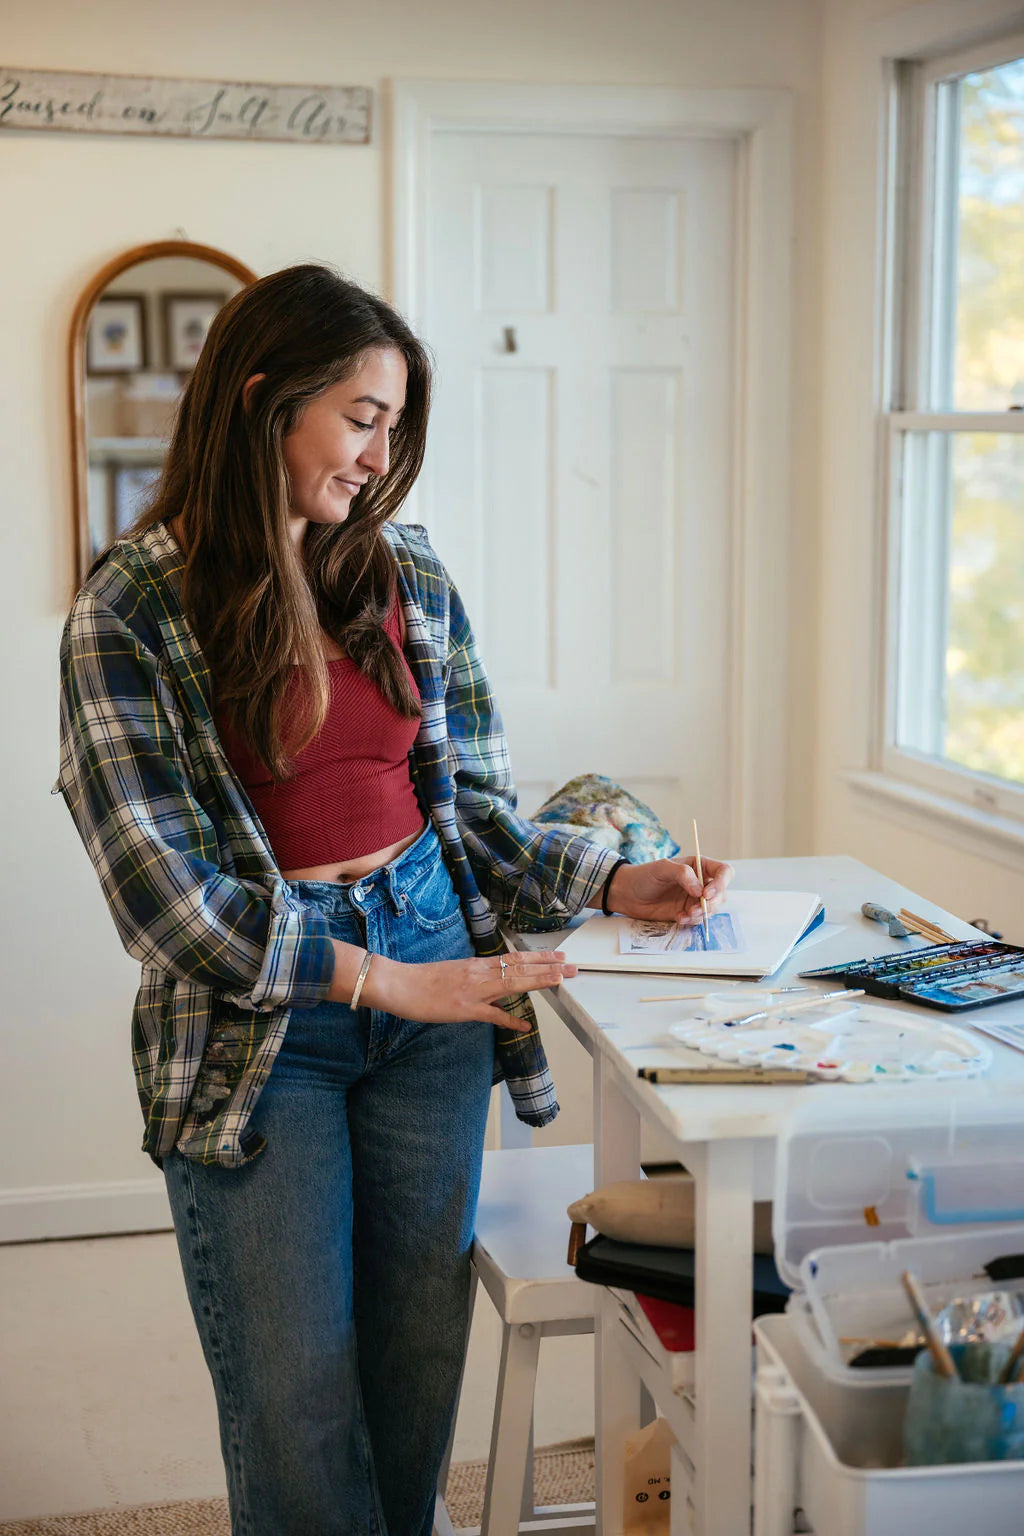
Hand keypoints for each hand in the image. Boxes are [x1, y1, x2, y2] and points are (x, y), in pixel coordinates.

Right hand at [361, 949, 576, 1031]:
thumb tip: (494, 985)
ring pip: (513, 982)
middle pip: (521, 967)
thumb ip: (477, 978)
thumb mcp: (455, 973)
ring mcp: (475, 990)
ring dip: (539, 981)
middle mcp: (480, 973)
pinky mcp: (465, 1009)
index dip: (540, 958)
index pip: (516, 958)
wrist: (399, 984)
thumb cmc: (423, 980)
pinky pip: (492, 1015)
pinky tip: (525, 1025)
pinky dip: (510, 1020)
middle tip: (574, 967)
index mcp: (478, 964)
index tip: (560, 957)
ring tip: (561, 980)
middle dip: (550, 967)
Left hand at [606, 856, 733, 925]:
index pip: (724, 872)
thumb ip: (683, 874)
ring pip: (712, 909)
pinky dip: (692, 921)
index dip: (721, 883)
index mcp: (699, 866)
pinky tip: (678, 918)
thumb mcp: (662, 868)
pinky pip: (699, 919)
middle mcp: (701, 882)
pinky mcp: (687, 912)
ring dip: (701, 914)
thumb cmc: (644, 875)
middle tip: (694, 909)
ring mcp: (694, 898)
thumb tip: (700, 890)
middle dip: (711, 904)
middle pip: (721, 894)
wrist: (628, 894)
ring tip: (684, 915)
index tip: (706, 894)